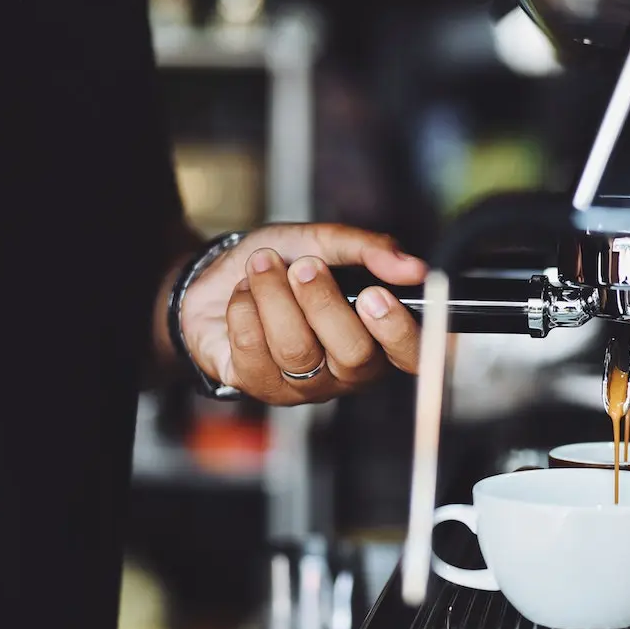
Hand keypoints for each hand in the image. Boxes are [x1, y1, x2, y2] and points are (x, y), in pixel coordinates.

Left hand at [179, 223, 424, 404]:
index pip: (412, 356)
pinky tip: (243, 295)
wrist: (217, 277)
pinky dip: (244, 307)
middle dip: (323, 302)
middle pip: (354, 354)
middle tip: (304, 266)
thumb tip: (412, 267)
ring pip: (297, 350)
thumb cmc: (281, 264)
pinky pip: (253, 348)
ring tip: (262, 266)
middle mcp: (347, 370)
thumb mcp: (324, 242)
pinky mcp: (260, 386)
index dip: (398, 331)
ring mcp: (305, 385)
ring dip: (274, 295)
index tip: (374, 294)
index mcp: (378, 337)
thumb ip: (369, 250)